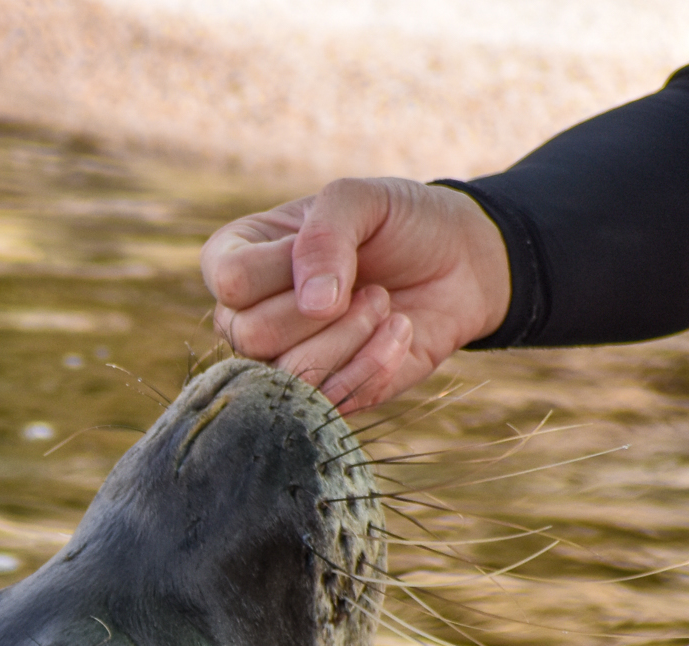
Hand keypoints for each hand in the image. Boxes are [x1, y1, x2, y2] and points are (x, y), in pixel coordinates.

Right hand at [200, 177, 510, 411]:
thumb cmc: (399, 223)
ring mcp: (281, 360)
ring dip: (352, 335)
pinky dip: (374, 364)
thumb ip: (326, 236)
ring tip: (383, 304)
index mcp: (239, 257)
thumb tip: (313, 304)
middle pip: (251, 334)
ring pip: (288, 373)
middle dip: (324, 308)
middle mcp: (248, 315)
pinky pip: (329, 401)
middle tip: (368, 284)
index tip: (334, 244)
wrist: (458, 264)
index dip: (285, 266)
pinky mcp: (323, 396)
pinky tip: (398, 332)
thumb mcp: (362, 200)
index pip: (230, 279)